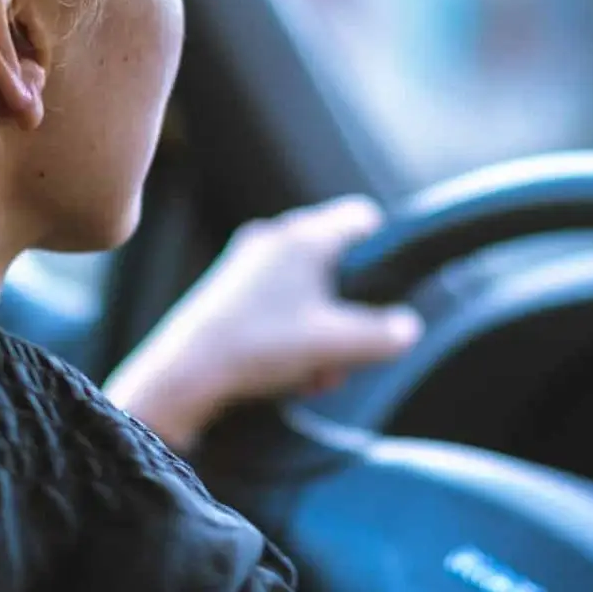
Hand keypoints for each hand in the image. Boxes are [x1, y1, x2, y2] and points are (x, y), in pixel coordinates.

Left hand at [104, 195, 424, 451]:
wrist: (184, 374)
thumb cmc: (260, 347)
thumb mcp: (335, 344)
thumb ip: (382, 335)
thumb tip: (409, 328)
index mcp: (303, 237)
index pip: (360, 217)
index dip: (384, 247)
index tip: (389, 285)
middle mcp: (274, 239)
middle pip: (335, 263)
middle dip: (348, 310)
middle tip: (348, 351)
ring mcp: (246, 263)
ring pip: (307, 290)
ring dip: (321, 331)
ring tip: (316, 373)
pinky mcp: (228, 291)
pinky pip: (278, 305)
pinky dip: (292, 335)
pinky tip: (289, 374)